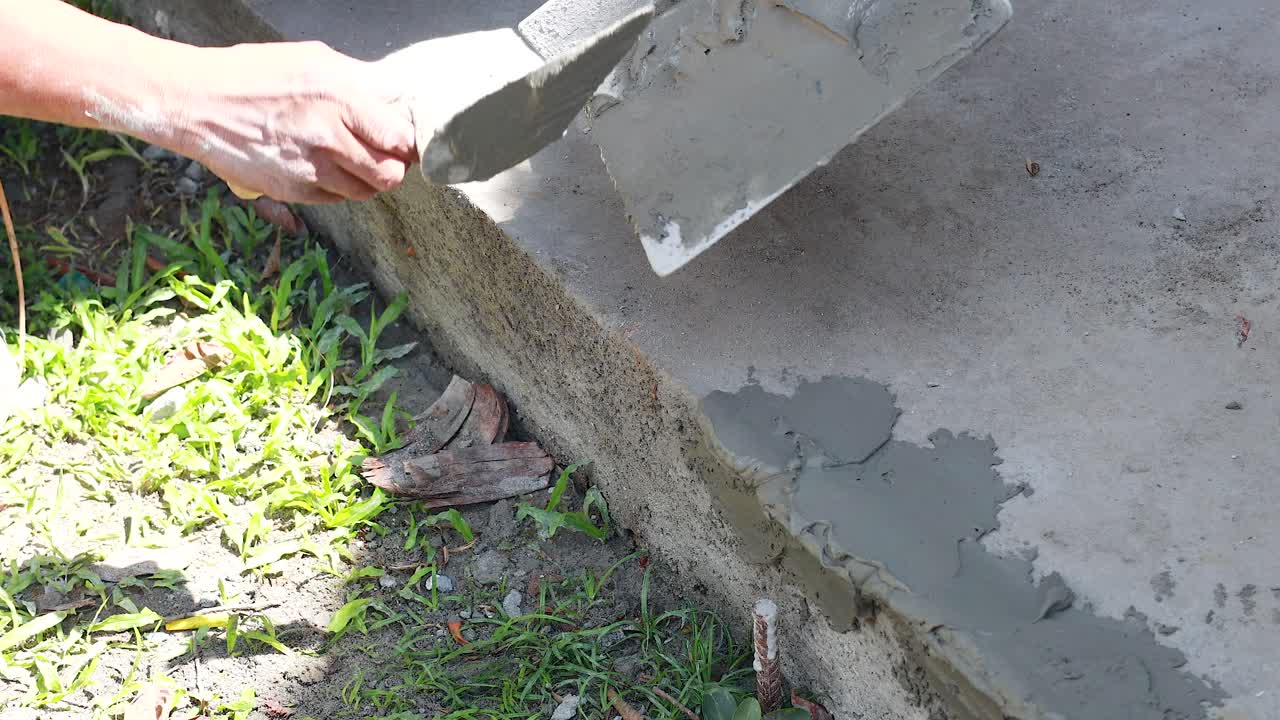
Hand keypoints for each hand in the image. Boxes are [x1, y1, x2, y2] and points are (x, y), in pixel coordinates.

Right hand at [175, 41, 416, 203]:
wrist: (197, 102)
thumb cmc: (255, 74)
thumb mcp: (314, 60)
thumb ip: (360, 82)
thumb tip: (396, 98)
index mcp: (340, 97)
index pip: (399, 138)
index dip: (407, 144)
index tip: (404, 142)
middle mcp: (329, 136)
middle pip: (389, 173)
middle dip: (393, 166)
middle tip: (385, 155)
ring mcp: (310, 168)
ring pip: (366, 191)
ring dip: (367, 179)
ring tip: (353, 159)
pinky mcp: (293, 190)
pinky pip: (336, 199)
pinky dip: (338, 187)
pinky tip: (325, 166)